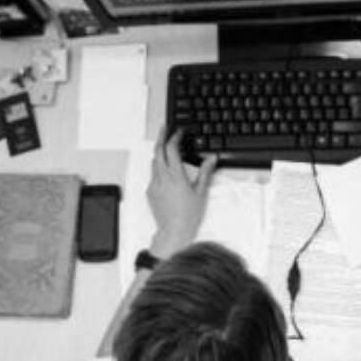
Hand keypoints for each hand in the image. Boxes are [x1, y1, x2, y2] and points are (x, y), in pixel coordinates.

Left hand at [146, 127, 217, 256]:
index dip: (174, 137)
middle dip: (161, 137)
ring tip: (166, 149)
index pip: (171, 148)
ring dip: (159, 153)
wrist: (173, 231)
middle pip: (158, 150)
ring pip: (154, 162)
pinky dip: (158, 169)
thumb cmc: (188, 215)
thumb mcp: (201, 192)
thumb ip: (205, 172)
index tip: (179, 132)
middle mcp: (162, 177)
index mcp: (175, 175)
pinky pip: (153, 175)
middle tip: (164, 129)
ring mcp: (154, 184)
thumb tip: (211, 159)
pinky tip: (166, 174)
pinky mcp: (150, 191)